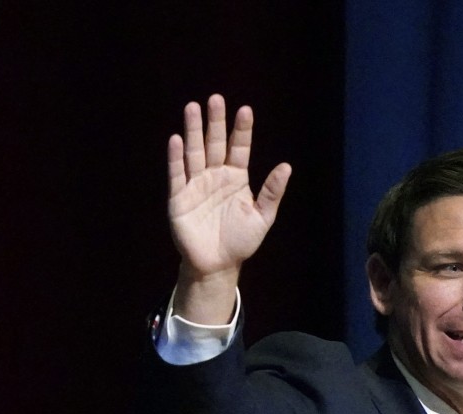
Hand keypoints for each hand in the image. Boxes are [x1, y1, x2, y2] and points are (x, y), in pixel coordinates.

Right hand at [167, 94, 291, 323]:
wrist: (217, 265)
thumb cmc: (241, 242)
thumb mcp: (262, 217)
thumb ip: (271, 192)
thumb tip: (286, 166)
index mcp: (236, 178)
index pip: (239, 148)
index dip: (242, 130)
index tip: (245, 110)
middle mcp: (215, 176)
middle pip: (214, 143)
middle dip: (215, 122)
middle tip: (215, 99)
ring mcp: (196, 185)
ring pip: (194, 152)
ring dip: (193, 131)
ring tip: (192, 108)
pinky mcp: (179, 198)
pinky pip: (177, 174)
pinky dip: (176, 158)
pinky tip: (177, 140)